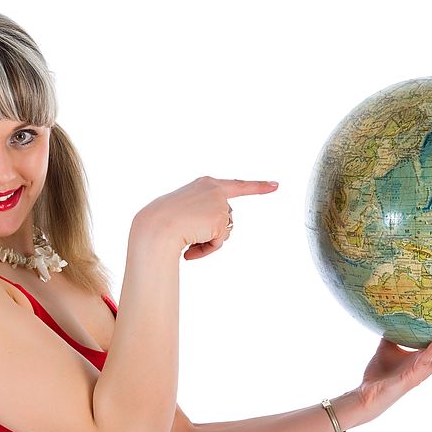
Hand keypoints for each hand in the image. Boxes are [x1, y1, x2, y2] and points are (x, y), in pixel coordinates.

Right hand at [134, 176, 278, 259]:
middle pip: (226, 218)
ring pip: (223, 231)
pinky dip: (206, 248)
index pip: (237, 186)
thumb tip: (214, 233)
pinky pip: (219, 242)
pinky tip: (191, 245)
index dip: (258, 186)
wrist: (155, 226)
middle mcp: (215, 189)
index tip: (275, 185)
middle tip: (189, 232)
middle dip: (212, 231)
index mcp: (205, 184)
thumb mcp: (182, 212)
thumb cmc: (161, 221)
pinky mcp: (220, 219)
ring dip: (208, 240)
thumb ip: (201, 216)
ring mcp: (219, 203)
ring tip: (187, 236)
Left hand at [351, 336, 431, 424]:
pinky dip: (431, 351)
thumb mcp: (389, 346)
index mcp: (429, 360)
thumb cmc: (380, 373)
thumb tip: (397, 311)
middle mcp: (430, 367)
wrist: (367, 393)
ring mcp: (422, 372)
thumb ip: (397, 331)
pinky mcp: (410, 376)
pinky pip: (423, 361)